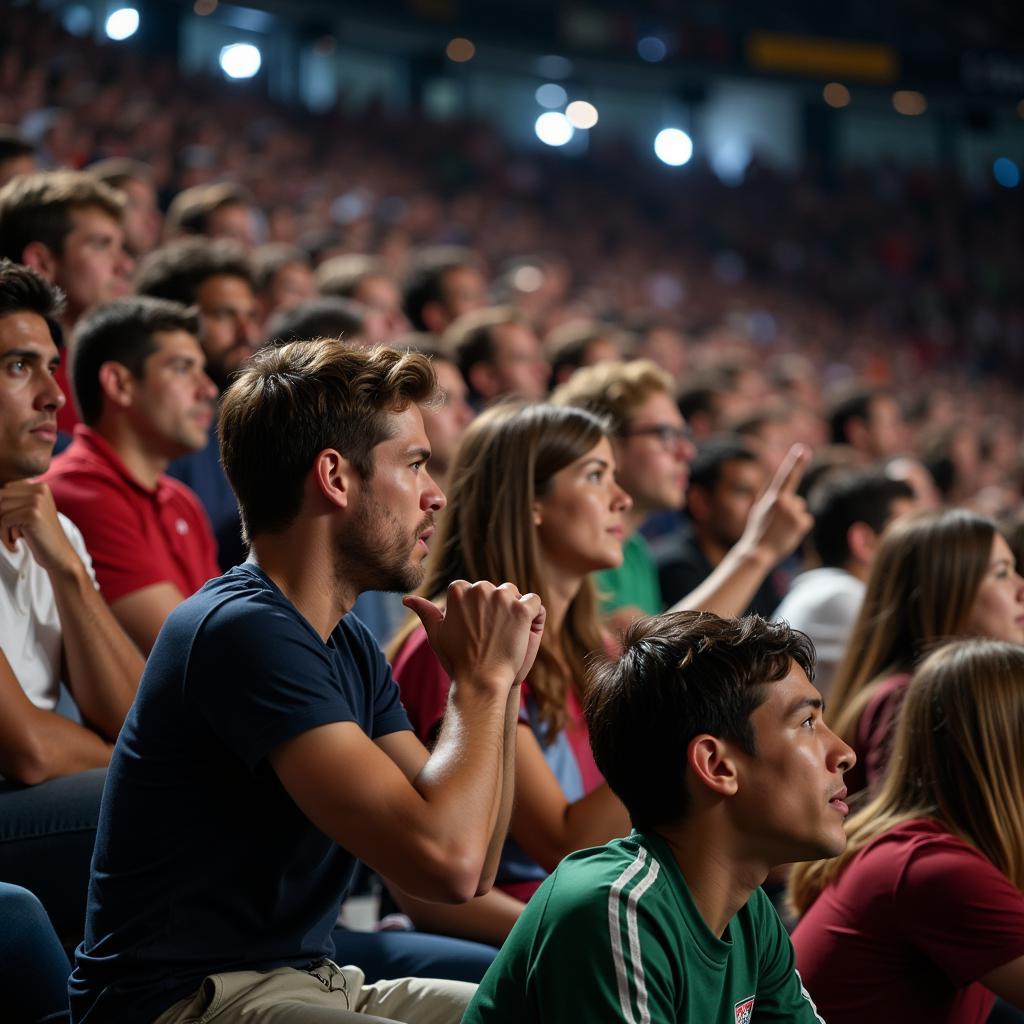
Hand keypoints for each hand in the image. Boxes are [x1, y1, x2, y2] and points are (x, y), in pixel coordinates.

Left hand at [0, 481, 80, 575]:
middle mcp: (40, 489)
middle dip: (1, 518)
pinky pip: (3, 521)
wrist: (59, 554)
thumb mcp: (27, 512)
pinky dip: (4, 536)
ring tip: (15, 537)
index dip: (3, 511)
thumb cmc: (39, 535)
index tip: (15, 523)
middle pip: (0, 498)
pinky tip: (15, 543)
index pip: (3, 491)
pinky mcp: (33, 514)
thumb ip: (12, 501)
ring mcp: (38, 501)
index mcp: (40, 486)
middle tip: (12, 532)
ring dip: (1, 528)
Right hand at [405, 581, 544, 694]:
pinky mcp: (521, 609)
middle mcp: (480, 588)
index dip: (479, 611)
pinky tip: (524, 633)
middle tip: (492, 637)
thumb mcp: (436, 634)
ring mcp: (502, 598)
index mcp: (458, 590)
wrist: (481, 683)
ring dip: (515, 610)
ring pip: (515, 594)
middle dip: (497, 610)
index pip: (475, 589)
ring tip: (507, 636)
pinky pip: (535, 602)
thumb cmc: (458, 661)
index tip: (478, 631)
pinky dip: (534, 616)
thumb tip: (407, 599)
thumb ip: (425, 612)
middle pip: (496, 590)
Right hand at [739, 444, 812, 564]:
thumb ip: (769, 497)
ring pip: (801, 509)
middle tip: (776, 524)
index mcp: (771, 496)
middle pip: (796, 500)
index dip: (795, 462)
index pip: (785, 476)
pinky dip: (800, 528)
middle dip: (790, 510)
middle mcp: (784, 501)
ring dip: (795, 519)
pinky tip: (789, 534)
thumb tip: (779, 489)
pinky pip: (807, 520)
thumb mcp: (759, 510)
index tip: (803, 449)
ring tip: (781, 530)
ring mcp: (794, 512)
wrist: (758, 552)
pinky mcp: (801, 523)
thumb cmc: (756, 532)